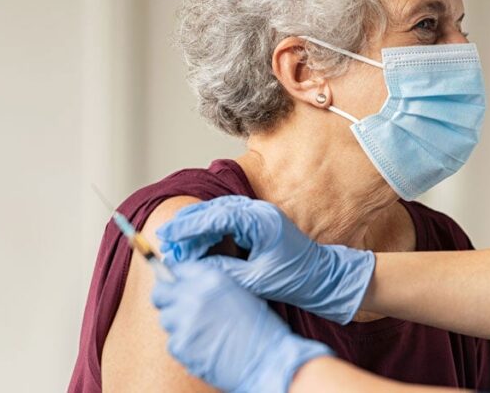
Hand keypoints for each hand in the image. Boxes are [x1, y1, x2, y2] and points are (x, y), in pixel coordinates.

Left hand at [152, 261, 332, 392]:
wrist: (267, 359)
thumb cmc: (259, 329)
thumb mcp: (238, 293)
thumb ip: (210, 287)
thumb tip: (185, 286)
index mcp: (211, 278)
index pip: (177, 270)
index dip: (175, 280)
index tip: (176, 287)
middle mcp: (194, 295)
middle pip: (160, 292)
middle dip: (166, 300)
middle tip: (177, 310)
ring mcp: (184, 321)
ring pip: (166, 319)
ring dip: (178, 325)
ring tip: (201, 333)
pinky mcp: (180, 345)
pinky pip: (173, 343)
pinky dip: (185, 346)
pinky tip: (204, 348)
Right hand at [156, 195, 374, 324]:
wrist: (323, 278)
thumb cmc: (295, 279)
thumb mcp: (256, 280)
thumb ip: (224, 271)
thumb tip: (194, 267)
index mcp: (261, 222)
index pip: (216, 217)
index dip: (189, 227)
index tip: (169, 237)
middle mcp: (259, 211)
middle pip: (214, 209)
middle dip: (188, 225)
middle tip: (166, 240)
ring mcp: (259, 214)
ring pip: (218, 212)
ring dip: (197, 226)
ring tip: (176, 242)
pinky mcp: (259, 222)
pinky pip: (227, 219)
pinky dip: (209, 229)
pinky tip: (197, 242)